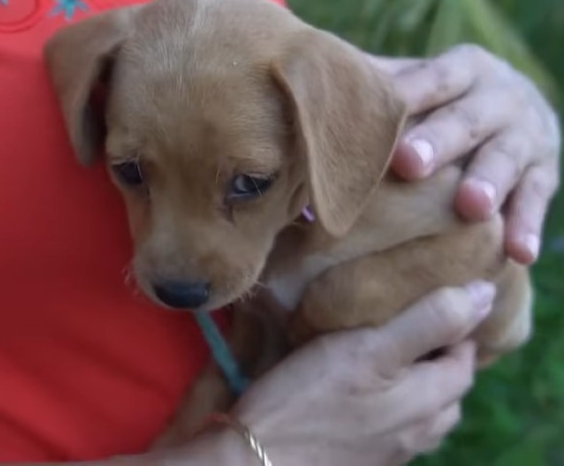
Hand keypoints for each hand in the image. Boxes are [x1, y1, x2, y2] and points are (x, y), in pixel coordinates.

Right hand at [229, 282, 492, 465]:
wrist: (258, 462)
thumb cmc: (308, 400)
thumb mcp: (369, 347)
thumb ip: (429, 321)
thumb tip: (485, 293)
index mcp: (429, 400)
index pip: (465, 358)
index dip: (457, 326)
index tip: (432, 297)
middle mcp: (419, 432)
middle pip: (447, 389)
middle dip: (437, 356)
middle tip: (406, 321)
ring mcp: (391, 451)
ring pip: (420, 414)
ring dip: (412, 385)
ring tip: (381, 355)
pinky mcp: (362, 459)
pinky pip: (389, 429)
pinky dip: (384, 406)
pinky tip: (354, 394)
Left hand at [372, 45, 560, 262]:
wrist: (516, 109)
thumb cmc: (439, 102)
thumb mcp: (417, 84)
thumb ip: (373, 86)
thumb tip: (300, 86)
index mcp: (462, 69)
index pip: (432, 79)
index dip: (407, 96)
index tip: (382, 112)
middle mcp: (499, 97)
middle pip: (468, 118)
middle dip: (441, 140)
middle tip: (410, 164)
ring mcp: (526, 135)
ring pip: (506, 158)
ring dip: (489, 182)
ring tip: (470, 208)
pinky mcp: (545, 172)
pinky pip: (537, 200)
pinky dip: (527, 225)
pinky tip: (518, 252)